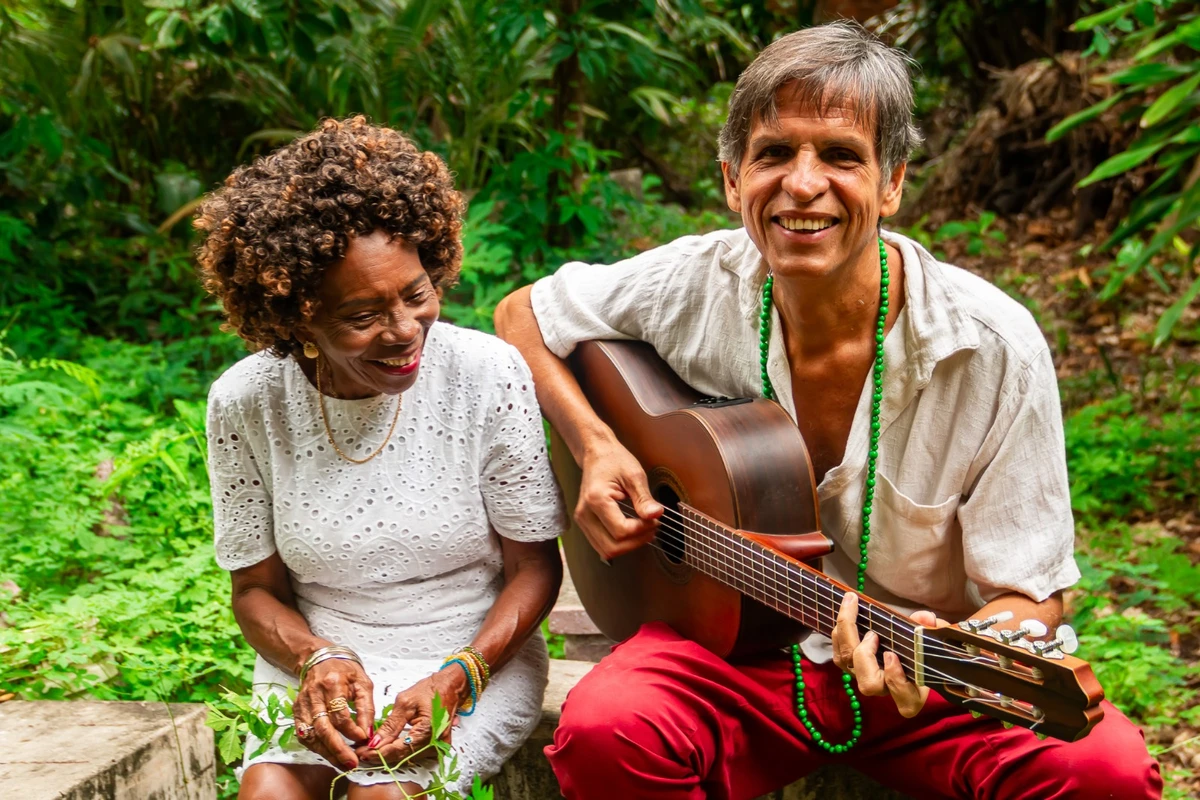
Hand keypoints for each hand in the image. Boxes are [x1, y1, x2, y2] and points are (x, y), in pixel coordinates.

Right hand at [293, 656, 375, 771]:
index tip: (363, 740)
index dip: (351, 730)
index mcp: (332, 684)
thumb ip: (366, 708)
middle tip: (352, 763)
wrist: (320, 659)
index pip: (339, 714)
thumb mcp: (362, 683)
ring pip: (311, 735)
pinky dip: (317, 748)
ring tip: (343, 764)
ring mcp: (302, 704)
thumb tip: (367, 733)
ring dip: (327, 753)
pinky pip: (305, 735)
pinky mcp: (296, 712)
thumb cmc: (344, 671)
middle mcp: (314, 695)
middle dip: (337, 749)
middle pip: (323, 728)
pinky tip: (330, 755)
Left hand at [356, 668, 467, 767]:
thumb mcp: (405, 702)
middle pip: (402, 756)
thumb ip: (390, 725)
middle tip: (361, 751)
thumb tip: (375, 742)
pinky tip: (387, 747)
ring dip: (389, 754)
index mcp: (428, 730)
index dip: (378, 753)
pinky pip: (414, 753)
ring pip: (407, 757)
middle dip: (380, 755)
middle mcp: (435, 743)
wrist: (451, 686)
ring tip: (371, 749)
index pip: (398, 749)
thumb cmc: (431, 689)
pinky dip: (400, 751)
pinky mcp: (436, 746)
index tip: (361, 752)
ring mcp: (437, 746)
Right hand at [576, 439, 662, 559]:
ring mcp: (582, 520)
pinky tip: (632, 532)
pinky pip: (602, 545)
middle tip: (652, 528)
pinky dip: (619, 543)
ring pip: (606, 550)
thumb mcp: (634, 475)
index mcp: (596, 499)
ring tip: (644, 531)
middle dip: (636, 542)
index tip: (654, 520)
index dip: (642, 530)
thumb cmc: (613, 460)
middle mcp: (584, 513)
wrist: (597, 454)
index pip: (621, 531)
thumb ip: (644, 498)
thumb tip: (655, 515)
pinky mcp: (585, 523)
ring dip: (628, 546)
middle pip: (612, 547)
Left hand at [831, 592, 946, 718]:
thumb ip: (928, 629)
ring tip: (853, 611)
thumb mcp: (930, 639)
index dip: (897, 681)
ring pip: (849, 666)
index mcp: (912, 691)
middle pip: (869, 683)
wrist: (904, 646)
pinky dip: (839, 635)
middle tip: (873, 633)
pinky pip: (839, 656)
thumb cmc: (920, 647)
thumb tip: (925, 617)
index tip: (892, 655)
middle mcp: (885, 689)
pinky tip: (846, 611)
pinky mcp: (851, 667)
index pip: (905, 700)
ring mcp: (865, 678)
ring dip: (847, 638)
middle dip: (866, 655)